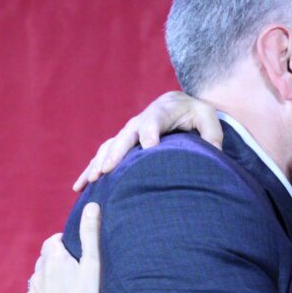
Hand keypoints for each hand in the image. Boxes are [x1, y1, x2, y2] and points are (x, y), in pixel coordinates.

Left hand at [25, 203, 102, 292]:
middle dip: (56, 260)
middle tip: (73, 268)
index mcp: (53, 260)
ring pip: (38, 279)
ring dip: (49, 279)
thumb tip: (92, 205)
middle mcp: (38, 274)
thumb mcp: (92, 265)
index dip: (62, 242)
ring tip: (65, 288)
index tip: (73, 248)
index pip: (52, 241)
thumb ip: (91, 235)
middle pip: (45, 260)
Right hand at [72, 91, 222, 190]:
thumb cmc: (196, 114)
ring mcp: (129, 133)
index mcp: (163, 111)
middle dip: (116, 153)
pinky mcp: (122, 145)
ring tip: (91, 181)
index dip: (150, 132)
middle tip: (107, 170)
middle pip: (126, 136)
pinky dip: (90, 170)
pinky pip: (103, 156)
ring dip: (99, 163)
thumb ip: (212, 136)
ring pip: (110, 147)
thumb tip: (211, 156)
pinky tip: (80, 187)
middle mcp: (141, 121)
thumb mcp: (209, 120)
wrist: (179, 105)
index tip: (148, 147)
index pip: (154, 121)